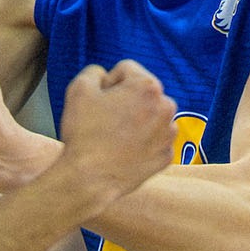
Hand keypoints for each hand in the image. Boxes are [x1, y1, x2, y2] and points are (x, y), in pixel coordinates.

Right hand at [54, 60, 175, 201]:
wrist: (90, 180)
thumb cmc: (85, 134)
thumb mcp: (79, 88)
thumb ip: (95, 72)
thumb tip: (105, 76)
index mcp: (148, 86)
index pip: (126, 70)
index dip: (107, 83)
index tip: (98, 102)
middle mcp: (167, 107)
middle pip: (141, 93)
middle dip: (125, 101)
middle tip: (105, 119)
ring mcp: (169, 134)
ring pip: (150, 116)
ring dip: (135, 120)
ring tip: (114, 136)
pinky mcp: (167, 155)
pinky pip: (154, 139)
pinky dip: (141, 142)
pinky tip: (123, 151)